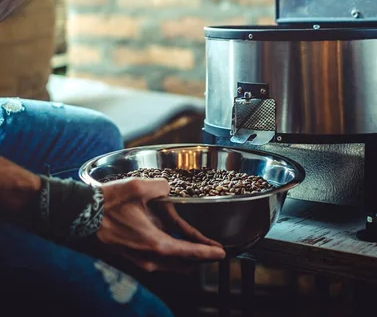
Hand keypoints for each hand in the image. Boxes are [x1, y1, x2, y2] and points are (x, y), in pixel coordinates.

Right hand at [96, 178, 225, 272]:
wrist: (82, 214)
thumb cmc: (109, 202)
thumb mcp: (139, 188)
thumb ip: (161, 187)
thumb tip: (169, 188)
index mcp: (155, 243)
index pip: (189, 252)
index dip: (207, 252)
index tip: (221, 253)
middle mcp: (149, 257)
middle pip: (183, 262)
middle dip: (200, 256)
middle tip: (213, 249)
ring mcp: (140, 259)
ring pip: (171, 263)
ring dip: (185, 255)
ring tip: (197, 245)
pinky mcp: (132, 257)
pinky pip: (159, 259)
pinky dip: (171, 252)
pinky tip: (173, 240)